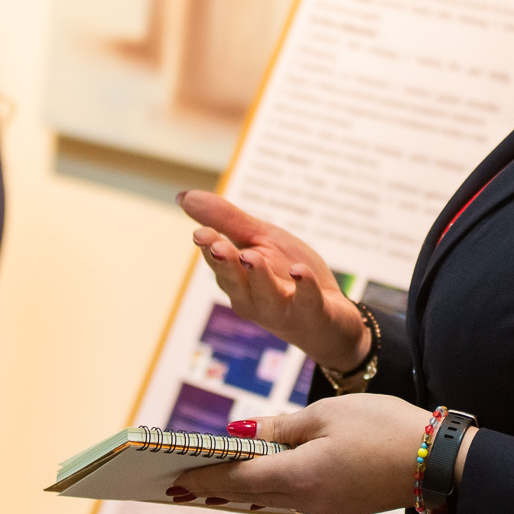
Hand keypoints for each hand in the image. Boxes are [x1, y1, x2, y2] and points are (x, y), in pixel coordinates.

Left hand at [169, 395, 473, 513]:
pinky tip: (267, 473)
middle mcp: (309, 502)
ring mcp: (328, 509)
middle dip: (217, 485)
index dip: (204, 476)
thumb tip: (243, 434)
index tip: (173, 476)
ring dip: (245, 487)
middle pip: (251, 494)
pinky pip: (299, 497)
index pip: (237, 480)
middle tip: (182, 478)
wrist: (439, 459)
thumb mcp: (327, 415)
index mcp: (300, 478)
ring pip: (275, 497)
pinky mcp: (344, 506)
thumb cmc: (383, 427)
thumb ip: (282, 428)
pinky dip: (276, 485)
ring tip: (216, 475)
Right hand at [178, 191, 368, 370]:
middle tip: (218, 246)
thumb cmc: (287, 275)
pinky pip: (307, 302)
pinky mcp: (312, 313)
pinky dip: (304, 287)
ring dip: (258, 276)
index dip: (209, 248)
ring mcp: (282, 309)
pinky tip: (300, 271)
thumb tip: (182, 197)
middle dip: (225, 264)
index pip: (218, 262)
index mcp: (237, 280)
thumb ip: (225, 220)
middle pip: (235, 282)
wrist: (330, 317)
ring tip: (251, 257)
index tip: (201, 233)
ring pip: (266, 295)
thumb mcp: (259, 241)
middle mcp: (253, 299)